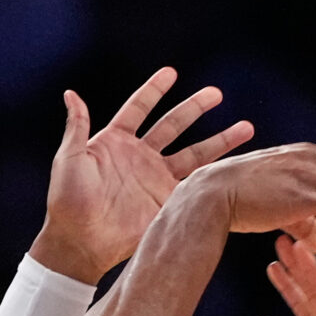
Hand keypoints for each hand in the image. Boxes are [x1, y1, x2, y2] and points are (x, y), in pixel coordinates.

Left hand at [32, 68, 254, 282]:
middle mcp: (141, 157)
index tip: (172, 73)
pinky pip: (197, 186)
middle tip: (217, 93)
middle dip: (195, 108)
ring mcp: (157, 180)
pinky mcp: (168, 202)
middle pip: (174, 125)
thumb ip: (77, 127)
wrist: (81, 242)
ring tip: (247, 128)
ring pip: (195, 154)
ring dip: (220, 141)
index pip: (139, 108)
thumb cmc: (68, 201)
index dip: (154, 90)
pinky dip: (216, 176)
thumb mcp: (70, 159)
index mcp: (116, 141)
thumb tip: (71, 95)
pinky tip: (237, 166)